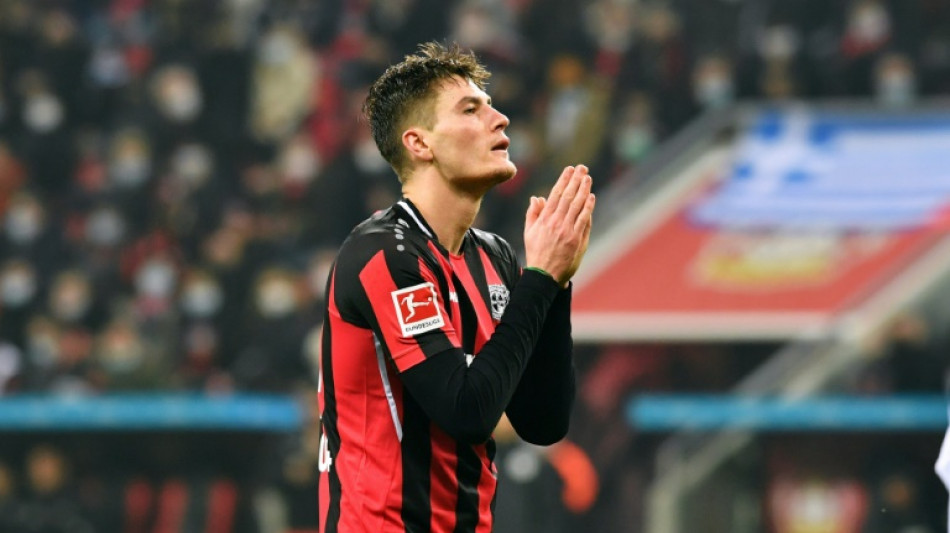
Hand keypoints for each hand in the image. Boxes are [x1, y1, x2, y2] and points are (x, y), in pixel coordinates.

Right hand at [523, 165, 595, 286]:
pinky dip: (588, 208)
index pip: (556, 194)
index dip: (563, 180)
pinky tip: (591, 197)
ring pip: (578, 206)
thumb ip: (533, 214)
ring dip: (584, 190)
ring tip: (588, 178)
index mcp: (544, 220)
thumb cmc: (536, 252)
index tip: (569, 169)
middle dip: (576, 180)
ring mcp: (568, 231)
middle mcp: (556, 223)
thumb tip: (537, 197)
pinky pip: (584, 220)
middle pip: (568, 197)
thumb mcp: (529, 232)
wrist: (544, 274)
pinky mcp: (577, 240)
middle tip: (582, 168)